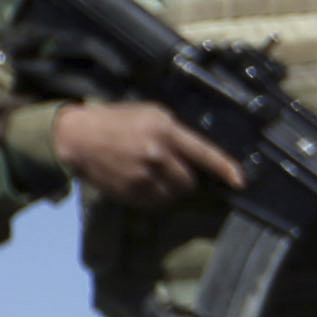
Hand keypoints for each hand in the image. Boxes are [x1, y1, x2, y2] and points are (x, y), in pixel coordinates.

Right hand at [54, 99, 244, 207]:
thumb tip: (196, 154)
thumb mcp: (149, 113)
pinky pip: (155, 203)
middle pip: (189, 181)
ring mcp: (142, 176)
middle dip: (184, 178)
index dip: (225, 168)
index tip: (240, 181)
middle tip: (170, 170)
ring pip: (173, 195)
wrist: (76, 136)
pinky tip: (139, 182)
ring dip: (169, 189)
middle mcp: (156, 155)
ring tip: (152, 176)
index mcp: (164, 130)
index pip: (203, 153)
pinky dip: (153, 196)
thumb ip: (174, 132)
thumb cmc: (116, 120)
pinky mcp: (129, 192)